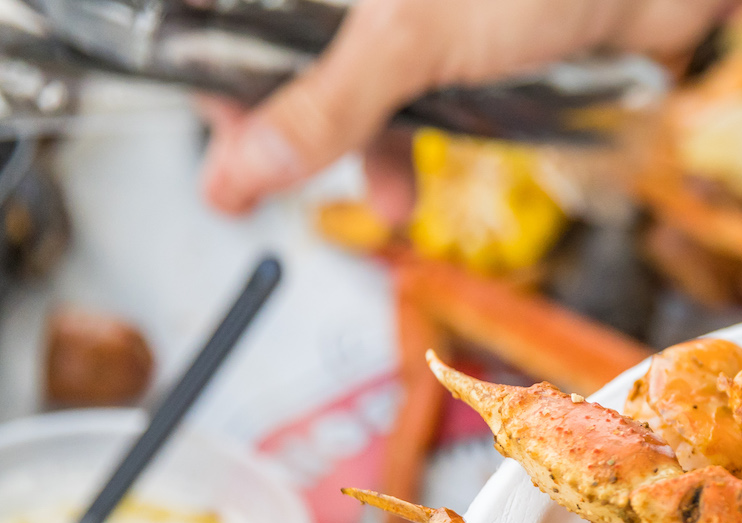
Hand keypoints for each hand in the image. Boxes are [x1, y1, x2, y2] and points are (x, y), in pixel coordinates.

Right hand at [200, 0, 733, 214]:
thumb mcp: (413, 39)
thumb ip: (329, 103)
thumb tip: (244, 167)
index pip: (229, 9)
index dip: (208, 59)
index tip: (209, 128)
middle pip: (276, 44)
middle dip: (268, 119)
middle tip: (250, 185)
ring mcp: (406, 13)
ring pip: (338, 80)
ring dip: (334, 149)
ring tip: (331, 203)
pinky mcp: (454, 46)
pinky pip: (399, 99)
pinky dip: (392, 151)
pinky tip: (393, 201)